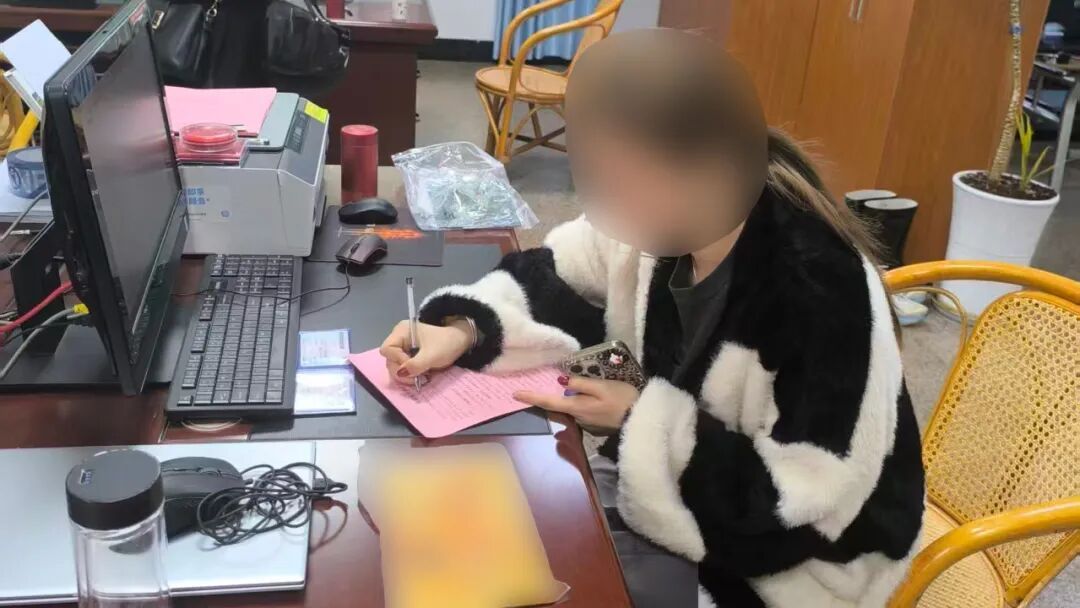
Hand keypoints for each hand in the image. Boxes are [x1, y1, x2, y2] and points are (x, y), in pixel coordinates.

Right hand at [379, 320, 471, 384]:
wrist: (461, 342)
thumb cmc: (447, 344)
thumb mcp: (432, 356)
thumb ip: (415, 365)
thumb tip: (400, 373)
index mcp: (402, 331)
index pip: (387, 349)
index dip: (397, 360)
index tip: (412, 367)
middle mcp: (399, 338)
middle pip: (389, 359)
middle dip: (402, 371)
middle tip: (416, 378)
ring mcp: (403, 347)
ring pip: (395, 366)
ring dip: (406, 375)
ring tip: (421, 377)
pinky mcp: (409, 355)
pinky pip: (403, 367)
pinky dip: (410, 374)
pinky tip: (421, 376)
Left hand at [514, 375, 638, 433]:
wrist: (642, 420)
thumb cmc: (624, 399)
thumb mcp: (603, 386)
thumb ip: (581, 383)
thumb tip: (561, 381)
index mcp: (577, 407)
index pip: (548, 402)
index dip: (531, 398)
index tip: (514, 394)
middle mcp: (577, 419)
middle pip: (558, 407)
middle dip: (548, 399)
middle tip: (538, 389)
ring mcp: (586, 425)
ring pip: (571, 410)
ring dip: (568, 402)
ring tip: (572, 391)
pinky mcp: (595, 427)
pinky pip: (582, 414)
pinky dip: (580, 406)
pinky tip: (592, 400)